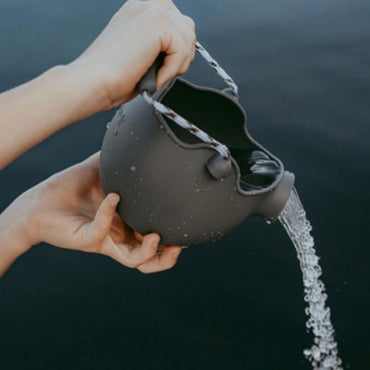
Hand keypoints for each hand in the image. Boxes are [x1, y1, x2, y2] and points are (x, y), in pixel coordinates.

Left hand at [6, 153, 183, 273]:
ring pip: (134, 261)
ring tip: (156, 237)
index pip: (154, 239)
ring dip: (151, 253)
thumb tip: (134, 138)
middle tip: (179, 244)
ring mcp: (105, 241)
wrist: (40, 202)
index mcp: (127, 225)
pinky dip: (110, 214)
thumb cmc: (70, 189)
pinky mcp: (87, 240)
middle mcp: (119, 237)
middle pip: (150, 260)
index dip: (171, 238)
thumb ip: (119, 159)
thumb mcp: (101, 171)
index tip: (184, 222)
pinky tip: (113, 197)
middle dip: (168, 257)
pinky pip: (103, 231)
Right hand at [69, 0, 195, 108]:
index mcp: (139, 10)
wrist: (92, 81)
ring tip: (157, 76)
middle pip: (187, 27)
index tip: (164, 66)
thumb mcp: (139, 53)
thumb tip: (183, 54)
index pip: (176, 22)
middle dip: (182, 54)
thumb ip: (160, 45)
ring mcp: (152, 9)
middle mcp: (146, 4)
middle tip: (164, 72)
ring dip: (178, 64)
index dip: (176, 47)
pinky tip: (154, 76)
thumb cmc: (109, 76)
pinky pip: (182, 50)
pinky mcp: (157, 22)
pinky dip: (172, 70)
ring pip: (188, 38)